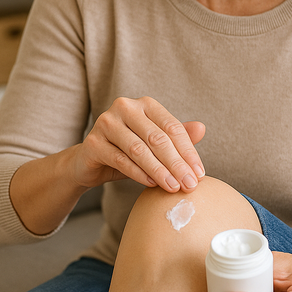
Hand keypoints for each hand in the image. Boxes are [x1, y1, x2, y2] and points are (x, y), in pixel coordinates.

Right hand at [71, 96, 205, 192]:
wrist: (89, 162)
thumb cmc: (127, 151)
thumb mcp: (154, 144)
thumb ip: (176, 137)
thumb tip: (202, 128)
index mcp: (144, 104)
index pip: (172, 127)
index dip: (188, 152)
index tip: (200, 174)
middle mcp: (124, 107)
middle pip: (157, 138)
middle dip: (177, 164)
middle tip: (190, 185)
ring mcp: (106, 123)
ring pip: (139, 150)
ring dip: (160, 171)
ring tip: (174, 187)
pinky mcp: (93, 143)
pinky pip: (121, 160)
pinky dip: (139, 174)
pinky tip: (153, 184)